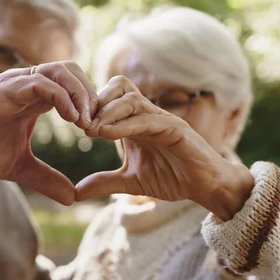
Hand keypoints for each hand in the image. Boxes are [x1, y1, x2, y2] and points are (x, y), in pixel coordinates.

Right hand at [0, 61, 97, 204]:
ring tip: (88, 121)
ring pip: (59, 70)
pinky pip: (39, 82)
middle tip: (99, 125)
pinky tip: (72, 119)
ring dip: (81, 93)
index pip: (72, 88)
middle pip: (72, 71)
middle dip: (92, 94)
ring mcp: (15, 85)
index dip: (91, 105)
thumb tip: (72, 198)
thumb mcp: (18, 167)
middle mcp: (27, 87)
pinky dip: (61, 96)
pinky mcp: (2, 91)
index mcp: (33, 100)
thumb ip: (46, 178)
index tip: (101, 132)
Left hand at [77, 76, 253, 219]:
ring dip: (108, 112)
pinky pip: (148, 119)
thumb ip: (105, 182)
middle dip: (97, 102)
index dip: (91, 106)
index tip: (76, 125)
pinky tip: (108, 135)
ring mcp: (162, 119)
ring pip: (131, 98)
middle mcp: (147, 114)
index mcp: (134, 122)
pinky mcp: (175, 128)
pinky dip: (126, 125)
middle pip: (119, 86)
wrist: (204, 187)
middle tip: (82, 125)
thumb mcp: (130, 182)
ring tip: (92, 130)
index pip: (110, 97)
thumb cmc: (172, 178)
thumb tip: (75, 193)